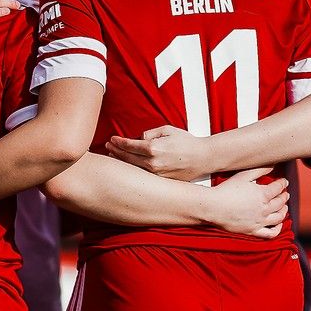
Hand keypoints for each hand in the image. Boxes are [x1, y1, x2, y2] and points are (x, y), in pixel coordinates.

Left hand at [104, 126, 219, 182]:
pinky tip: (127, 166)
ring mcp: (156, 174)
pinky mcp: (160, 181)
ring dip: (121, 161)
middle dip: (115, 152)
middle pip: (127, 158)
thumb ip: (150, 133)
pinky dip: (132, 170)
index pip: (129, 146)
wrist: (202, 158)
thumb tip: (138, 139)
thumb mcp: (168, 130)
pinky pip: (142, 175)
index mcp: (154, 148)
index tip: (111, 139)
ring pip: (132, 168)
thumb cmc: (186, 141)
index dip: (118, 142)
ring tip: (113, 156)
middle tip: (108, 147)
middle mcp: (152, 163)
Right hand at [201, 168, 289, 237]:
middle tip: (285, 193)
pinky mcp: (252, 230)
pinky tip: (278, 225)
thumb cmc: (227, 190)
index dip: (283, 183)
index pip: (278, 188)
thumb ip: (260, 169)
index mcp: (263, 194)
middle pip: (280, 202)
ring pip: (279, 217)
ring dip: (284, 211)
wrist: (213, 207)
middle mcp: (264, 209)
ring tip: (284, 207)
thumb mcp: (244, 176)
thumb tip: (273, 164)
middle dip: (284, 196)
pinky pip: (270, 233)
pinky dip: (277, 229)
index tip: (284, 182)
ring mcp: (259, 221)